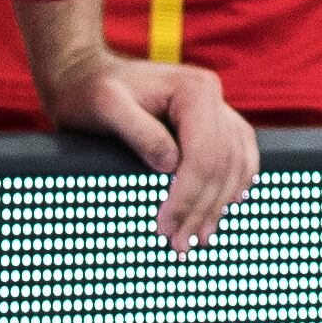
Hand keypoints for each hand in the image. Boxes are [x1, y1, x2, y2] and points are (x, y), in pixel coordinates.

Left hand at [36, 45, 254, 252]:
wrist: (84, 76)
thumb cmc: (90, 91)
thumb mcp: (106, 106)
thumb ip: (139, 132)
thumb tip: (170, 166)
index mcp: (195, 90)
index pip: (203, 155)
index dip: (187, 197)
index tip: (165, 229)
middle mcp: (212, 95)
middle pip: (221, 165)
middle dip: (202, 210)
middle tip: (180, 247)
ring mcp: (215, 108)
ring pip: (234, 165)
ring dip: (218, 207)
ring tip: (198, 240)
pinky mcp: (210, 122)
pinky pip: (237, 157)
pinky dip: (233, 186)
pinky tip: (225, 208)